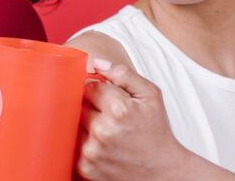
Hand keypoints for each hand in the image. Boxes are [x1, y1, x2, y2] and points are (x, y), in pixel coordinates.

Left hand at [75, 59, 186, 180]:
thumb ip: (124, 75)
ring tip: (105, 130)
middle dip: (91, 106)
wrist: (161, 171)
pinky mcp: (85, 167)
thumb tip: (97, 63)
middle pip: (79, 104)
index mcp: (119, 110)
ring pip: (73, 123)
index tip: (107, 99)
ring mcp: (92, 151)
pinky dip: (82, 141)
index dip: (98, 90)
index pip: (90, 86)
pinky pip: (73, 144)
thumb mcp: (151, 96)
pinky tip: (100, 144)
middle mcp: (102, 131)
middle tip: (107, 115)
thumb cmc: (156, 132)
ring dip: (84, 124)